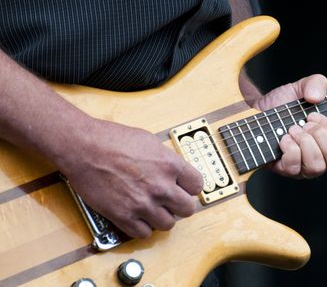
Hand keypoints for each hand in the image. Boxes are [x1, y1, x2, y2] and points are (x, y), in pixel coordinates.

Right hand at [57, 118, 202, 237]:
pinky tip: (138, 217)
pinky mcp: (124, 216)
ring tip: (153, 209)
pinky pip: (144, 234)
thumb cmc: (112, 139)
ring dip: (162, 218)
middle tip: (171, 202)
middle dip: (180, 206)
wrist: (83, 147)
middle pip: (187, 209)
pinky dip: (142, 228)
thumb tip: (174, 171)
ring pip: (168, 225)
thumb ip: (166, 160)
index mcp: (170, 165)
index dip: (190, 188)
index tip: (184, 189)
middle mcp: (161, 186)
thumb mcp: (150, 142)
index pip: (197, 186)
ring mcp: (143, 203)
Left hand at [253, 74, 326, 178]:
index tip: (313, 115)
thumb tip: (316, 97)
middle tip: (304, 123)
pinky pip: (294, 168)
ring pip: (316, 167)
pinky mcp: (285, 170)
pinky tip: (283, 138)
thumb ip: (316, 83)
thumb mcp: (301, 87)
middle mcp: (321, 157)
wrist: (257, 111)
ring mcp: (303, 167)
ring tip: (292, 129)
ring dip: (304, 142)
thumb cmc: (283, 104)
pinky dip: (289, 149)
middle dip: (319, 136)